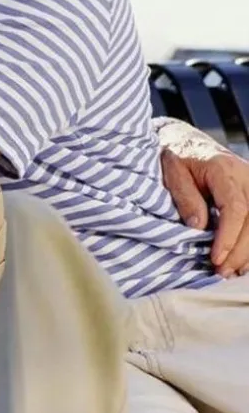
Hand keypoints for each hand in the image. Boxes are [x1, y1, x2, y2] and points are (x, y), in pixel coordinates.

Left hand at [162, 144, 248, 276]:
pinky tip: (242, 261)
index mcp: (224, 169)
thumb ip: (185, 198)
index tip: (216, 257)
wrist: (185, 140)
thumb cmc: (176, 156)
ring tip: (232, 272)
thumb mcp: (172, 172)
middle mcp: (247, 176)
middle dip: (240, 250)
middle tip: (221, 272)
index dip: (228, 236)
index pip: (235, 208)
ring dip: (248, 251)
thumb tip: (198, 226)